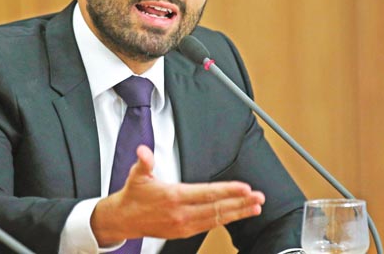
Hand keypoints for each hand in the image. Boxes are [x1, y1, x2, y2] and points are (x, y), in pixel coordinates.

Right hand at [90, 145, 264, 245]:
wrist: (124, 220)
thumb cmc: (134, 195)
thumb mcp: (137, 175)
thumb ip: (144, 162)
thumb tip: (143, 151)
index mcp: (174, 196)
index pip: (207, 193)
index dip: (228, 191)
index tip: (245, 188)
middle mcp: (182, 213)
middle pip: (217, 208)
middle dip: (241, 203)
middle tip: (259, 198)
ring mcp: (184, 225)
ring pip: (216, 219)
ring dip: (238, 213)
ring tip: (255, 207)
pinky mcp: (184, 232)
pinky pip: (209, 225)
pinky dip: (225, 220)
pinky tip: (237, 215)